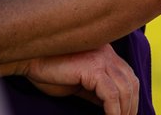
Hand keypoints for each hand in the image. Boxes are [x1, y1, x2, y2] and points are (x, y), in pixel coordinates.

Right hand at [17, 44, 138, 114]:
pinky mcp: (93, 68)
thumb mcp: (79, 83)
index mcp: (106, 53)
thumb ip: (96, 91)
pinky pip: (111, 94)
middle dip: (131, 107)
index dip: (132, 99)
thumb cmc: (49, 71)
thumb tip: (111, 108)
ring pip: (125, 89)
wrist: (28, 59)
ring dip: (124, 111)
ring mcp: (101, 58)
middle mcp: (107, 52)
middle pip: (131, 82)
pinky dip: (114, 111)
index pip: (128, 77)